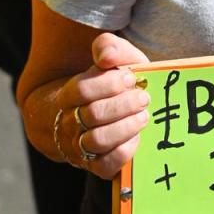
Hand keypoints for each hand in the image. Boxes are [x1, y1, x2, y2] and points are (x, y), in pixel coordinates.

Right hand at [56, 33, 151, 178]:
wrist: (87, 117)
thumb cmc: (106, 85)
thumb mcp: (109, 61)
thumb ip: (109, 47)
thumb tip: (107, 56)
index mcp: (69, 95)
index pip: (82, 89)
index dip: (109, 83)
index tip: (130, 78)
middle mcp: (71, 122)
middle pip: (93, 114)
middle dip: (123, 105)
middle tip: (143, 98)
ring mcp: (81, 146)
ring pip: (98, 140)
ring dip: (126, 127)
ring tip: (143, 116)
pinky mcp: (96, 165)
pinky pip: (106, 165)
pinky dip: (125, 151)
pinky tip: (137, 137)